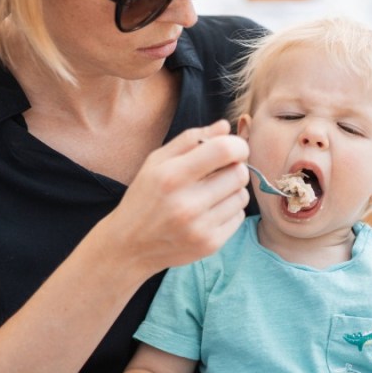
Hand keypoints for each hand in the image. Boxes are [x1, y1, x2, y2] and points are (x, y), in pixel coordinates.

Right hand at [100, 119, 249, 276]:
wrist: (129, 246)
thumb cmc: (143, 198)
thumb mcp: (156, 162)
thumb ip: (190, 139)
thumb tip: (225, 126)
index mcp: (171, 176)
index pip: (224, 150)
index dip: (237, 145)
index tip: (233, 148)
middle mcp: (186, 204)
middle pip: (239, 173)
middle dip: (235, 167)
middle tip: (221, 171)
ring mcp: (200, 227)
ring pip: (242, 196)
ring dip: (232, 190)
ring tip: (211, 193)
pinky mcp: (210, 244)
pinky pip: (239, 217)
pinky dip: (229, 211)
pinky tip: (209, 212)